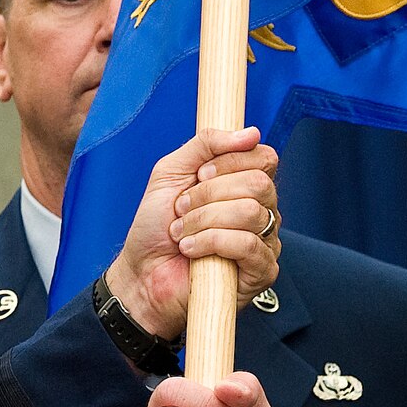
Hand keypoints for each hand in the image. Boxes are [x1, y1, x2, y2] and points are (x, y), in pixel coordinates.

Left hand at [104, 128, 279, 342]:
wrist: (141, 273)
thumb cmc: (156, 227)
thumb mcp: (172, 171)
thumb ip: (206, 144)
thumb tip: (252, 133)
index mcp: (245, 186)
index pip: (264, 159)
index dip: (229, 162)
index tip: (198, 176)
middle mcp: (262, 212)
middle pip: (258, 184)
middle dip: (209, 194)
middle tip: (182, 209)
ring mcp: (265, 242)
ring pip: (250, 213)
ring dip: (203, 220)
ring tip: (181, 233)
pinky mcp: (261, 272)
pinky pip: (248, 245)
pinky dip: (210, 242)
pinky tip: (191, 250)